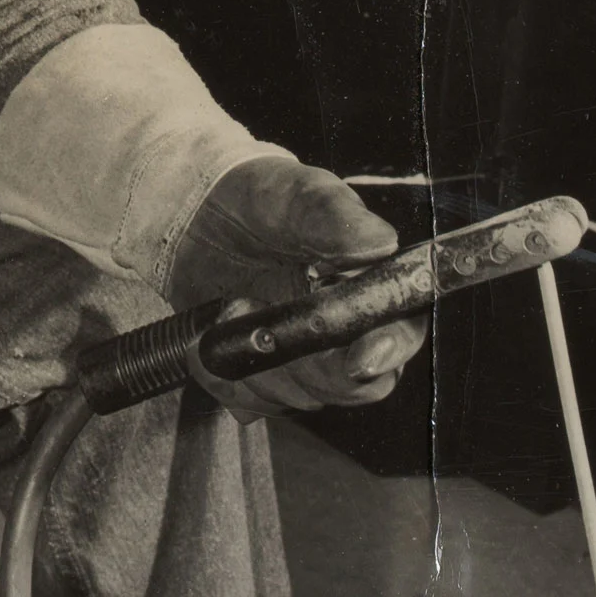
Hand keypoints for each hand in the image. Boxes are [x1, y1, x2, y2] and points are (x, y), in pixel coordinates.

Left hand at [164, 155, 427, 414]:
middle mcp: (342, 334)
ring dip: (257, 357)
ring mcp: (300, 361)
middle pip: (354, 384)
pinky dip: (223, 370)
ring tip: (230, 302)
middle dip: (307, 363)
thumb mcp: (293, 195)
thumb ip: (333, 216)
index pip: (399, 333)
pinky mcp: (260, 377)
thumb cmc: (261, 201)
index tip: (360, 358)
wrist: (196, 216)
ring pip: (297, 396)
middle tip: (254, 308)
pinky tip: (210, 331)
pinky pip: (249, 401)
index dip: (388, 351)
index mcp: (367, 288)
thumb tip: (380, 242)